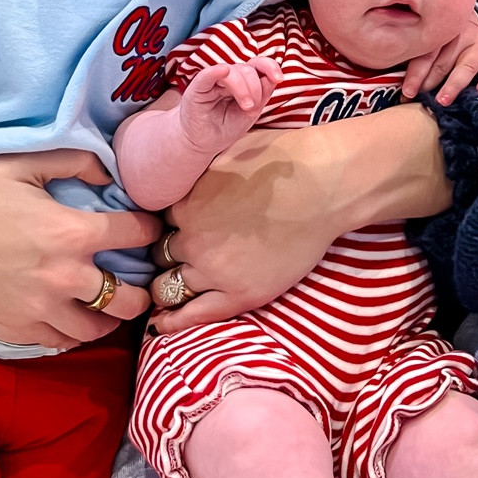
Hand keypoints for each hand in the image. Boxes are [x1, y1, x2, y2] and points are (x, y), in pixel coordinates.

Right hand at [0, 151, 157, 348]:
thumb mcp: (19, 163)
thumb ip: (73, 162)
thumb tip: (109, 172)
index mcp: (69, 233)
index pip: (133, 233)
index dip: (148, 226)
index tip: (148, 225)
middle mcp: (65, 278)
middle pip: (129, 296)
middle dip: (143, 287)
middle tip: (142, 278)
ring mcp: (44, 311)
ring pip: (100, 328)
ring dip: (112, 316)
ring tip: (112, 303)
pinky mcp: (22, 330)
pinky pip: (64, 342)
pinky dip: (76, 332)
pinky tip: (76, 317)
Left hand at [150, 104, 448, 335]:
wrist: (321, 184)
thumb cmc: (280, 159)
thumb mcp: (224, 151)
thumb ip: (198, 169)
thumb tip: (182, 160)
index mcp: (184, 202)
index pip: (156, 221)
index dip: (165, 225)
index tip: (171, 228)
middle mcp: (191, 237)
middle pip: (158, 253)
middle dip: (163, 254)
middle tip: (174, 256)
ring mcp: (212, 269)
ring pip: (167, 285)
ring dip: (166, 285)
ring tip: (164, 291)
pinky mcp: (237, 294)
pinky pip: (193, 314)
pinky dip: (171, 322)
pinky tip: (161, 326)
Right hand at [178, 57, 280, 154]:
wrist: (202, 143)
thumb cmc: (225, 127)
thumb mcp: (250, 113)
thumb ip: (262, 94)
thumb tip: (275, 78)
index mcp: (243, 80)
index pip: (258, 65)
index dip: (270, 67)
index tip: (279, 78)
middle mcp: (229, 77)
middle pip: (248, 69)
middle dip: (256, 88)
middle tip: (252, 108)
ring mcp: (213, 80)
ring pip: (233, 71)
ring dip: (243, 89)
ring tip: (245, 107)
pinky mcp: (198, 88)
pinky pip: (208, 75)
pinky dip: (216, 71)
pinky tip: (223, 71)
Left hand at [400, 24, 477, 106]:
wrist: (468, 29)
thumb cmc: (441, 46)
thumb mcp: (428, 47)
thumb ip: (416, 60)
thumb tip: (397, 88)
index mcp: (439, 30)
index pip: (425, 53)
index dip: (414, 74)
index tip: (406, 93)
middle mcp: (460, 32)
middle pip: (443, 61)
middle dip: (430, 83)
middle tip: (421, 100)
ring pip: (465, 65)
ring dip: (453, 84)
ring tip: (443, 100)